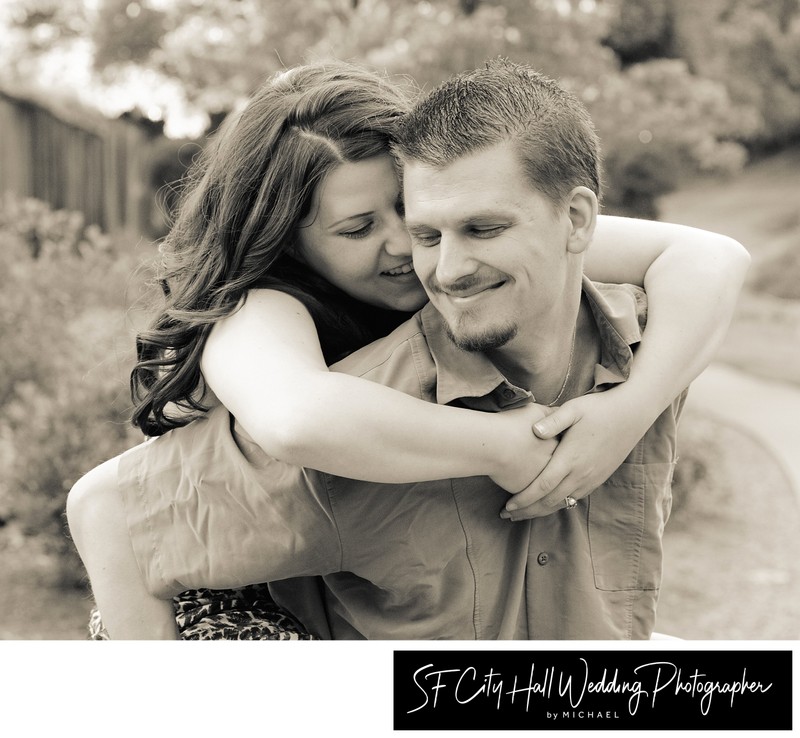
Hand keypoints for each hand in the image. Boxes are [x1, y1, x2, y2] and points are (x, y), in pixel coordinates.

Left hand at [500, 389, 650, 519]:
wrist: (632, 413)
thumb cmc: (599, 408)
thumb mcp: (574, 408)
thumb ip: (552, 421)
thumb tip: (533, 431)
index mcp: (571, 458)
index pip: (542, 486)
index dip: (524, 499)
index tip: (507, 507)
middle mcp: (581, 473)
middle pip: (550, 501)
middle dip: (528, 511)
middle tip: (507, 516)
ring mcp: (592, 478)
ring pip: (563, 503)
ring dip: (542, 511)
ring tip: (524, 514)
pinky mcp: (599, 478)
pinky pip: (576, 498)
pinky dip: (559, 505)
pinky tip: (548, 504)